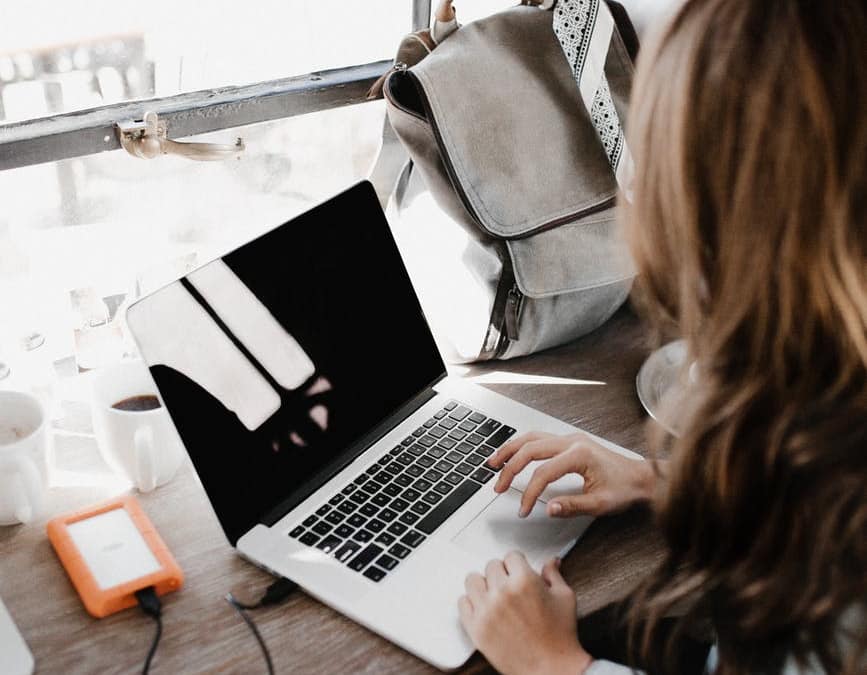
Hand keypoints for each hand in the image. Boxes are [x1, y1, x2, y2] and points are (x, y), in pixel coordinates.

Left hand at [458, 552, 591, 674]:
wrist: (551, 669)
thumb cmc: (560, 637)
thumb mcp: (564, 598)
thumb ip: (553, 575)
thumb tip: (551, 561)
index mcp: (524, 581)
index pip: (511, 556)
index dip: (518, 564)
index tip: (519, 570)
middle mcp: (502, 592)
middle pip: (491, 566)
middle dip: (502, 573)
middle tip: (510, 586)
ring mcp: (486, 610)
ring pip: (473, 580)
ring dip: (484, 585)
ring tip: (494, 594)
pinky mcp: (476, 628)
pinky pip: (462, 603)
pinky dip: (471, 603)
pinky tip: (484, 608)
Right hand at [489, 431, 656, 517]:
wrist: (641, 477)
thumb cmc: (625, 489)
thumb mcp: (600, 504)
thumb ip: (572, 506)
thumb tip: (548, 508)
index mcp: (579, 455)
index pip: (543, 473)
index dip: (529, 493)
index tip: (523, 509)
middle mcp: (572, 441)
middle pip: (530, 449)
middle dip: (510, 468)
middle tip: (498, 486)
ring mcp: (570, 438)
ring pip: (531, 438)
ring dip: (510, 450)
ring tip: (494, 463)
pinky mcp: (570, 441)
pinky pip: (539, 438)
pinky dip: (522, 446)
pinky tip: (513, 454)